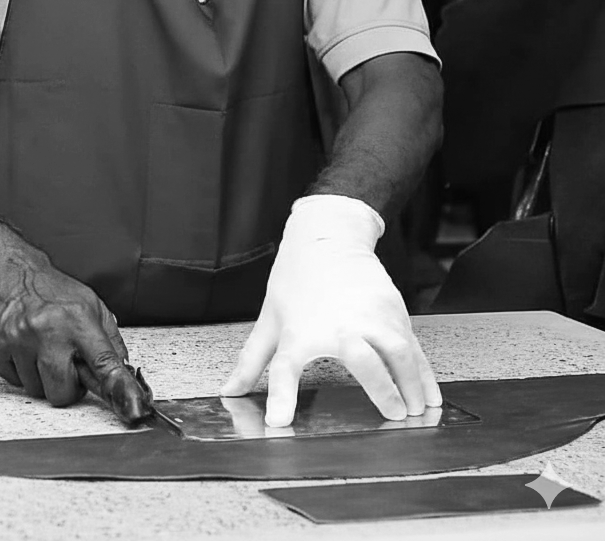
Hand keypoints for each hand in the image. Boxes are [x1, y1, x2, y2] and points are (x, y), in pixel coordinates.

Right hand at [0, 246, 151, 423]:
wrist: (9, 272)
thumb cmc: (50, 290)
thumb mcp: (90, 304)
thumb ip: (109, 339)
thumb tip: (122, 370)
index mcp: (77, 318)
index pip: (102, 362)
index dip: (117, 387)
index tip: (131, 405)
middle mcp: (47, 329)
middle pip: (62, 392)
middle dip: (66, 386)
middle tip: (64, 363)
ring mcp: (17, 339)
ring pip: (35, 389)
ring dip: (41, 376)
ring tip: (41, 348)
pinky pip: (13, 381)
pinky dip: (20, 370)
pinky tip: (22, 346)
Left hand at [221, 195, 441, 425]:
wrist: (326, 237)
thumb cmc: (295, 280)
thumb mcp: (270, 319)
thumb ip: (252, 361)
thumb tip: (229, 390)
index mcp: (300, 332)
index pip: (284, 369)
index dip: (280, 397)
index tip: (277, 422)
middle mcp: (338, 325)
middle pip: (363, 360)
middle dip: (381, 389)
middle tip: (393, 418)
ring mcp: (370, 315)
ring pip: (398, 352)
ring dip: (411, 384)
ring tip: (417, 412)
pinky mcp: (392, 310)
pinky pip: (413, 346)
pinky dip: (425, 373)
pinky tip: (430, 396)